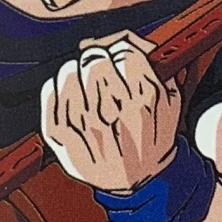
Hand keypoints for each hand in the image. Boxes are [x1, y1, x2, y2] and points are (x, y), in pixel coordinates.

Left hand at [39, 31, 182, 195]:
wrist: (140, 183)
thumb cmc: (153, 138)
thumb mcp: (171, 101)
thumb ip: (157, 65)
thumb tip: (127, 38)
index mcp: (146, 101)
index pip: (124, 52)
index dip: (121, 51)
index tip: (120, 60)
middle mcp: (115, 114)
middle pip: (94, 60)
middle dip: (97, 59)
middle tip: (99, 69)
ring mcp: (85, 128)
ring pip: (69, 74)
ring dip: (75, 72)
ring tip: (83, 83)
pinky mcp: (62, 138)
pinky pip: (50, 95)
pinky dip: (55, 89)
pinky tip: (68, 95)